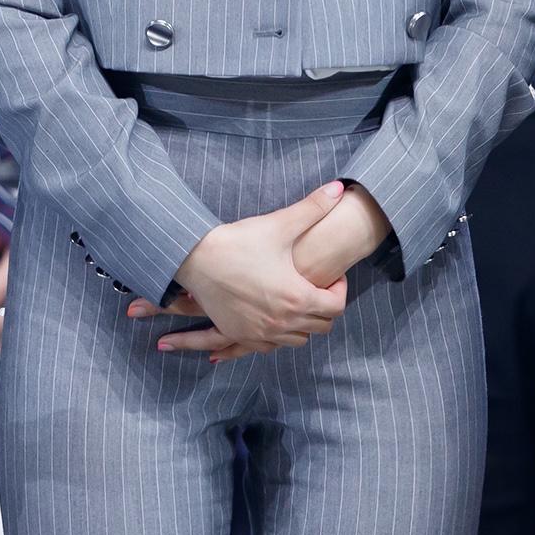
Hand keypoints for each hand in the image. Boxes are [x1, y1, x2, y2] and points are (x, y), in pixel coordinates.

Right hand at [146, 181, 351, 357]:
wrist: (195, 259)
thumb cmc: (238, 241)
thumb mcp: (279, 223)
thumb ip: (314, 207)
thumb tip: (339, 187)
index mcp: (297, 297)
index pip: (337, 307)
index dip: (339, 289)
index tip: (330, 275)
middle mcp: (282, 322)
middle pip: (321, 326)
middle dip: (324, 306)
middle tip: (315, 285)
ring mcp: (260, 333)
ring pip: (297, 340)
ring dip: (302, 323)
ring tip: (294, 298)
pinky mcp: (241, 336)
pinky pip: (270, 347)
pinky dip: (278, 335)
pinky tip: (273, 313)